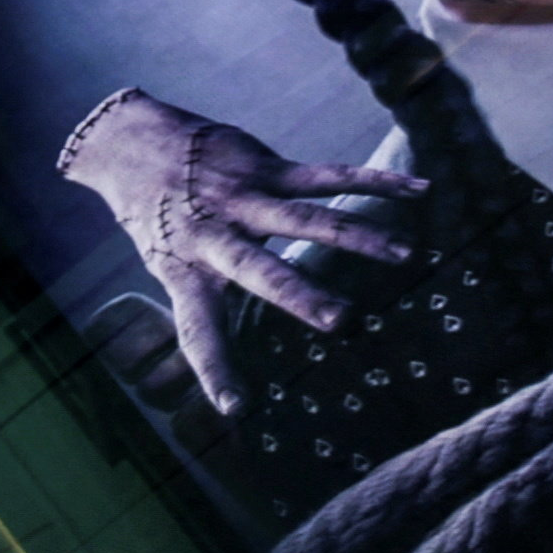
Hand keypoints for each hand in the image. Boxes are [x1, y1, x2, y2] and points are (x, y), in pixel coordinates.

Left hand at [57, 88, 424, 413]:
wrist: (133, 144)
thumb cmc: (156, 218)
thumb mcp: (165, 263)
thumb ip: (202, 293)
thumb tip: (220, 349)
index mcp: (184, 273)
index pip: (197, 331)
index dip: (214, 369)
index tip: (235, 407)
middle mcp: (214, 238)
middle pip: (261, 271)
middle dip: (301, 296)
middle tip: (341, 322)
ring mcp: (243, 200)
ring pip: (308, 219)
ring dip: (360, 236)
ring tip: (406, 255)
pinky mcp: (266, 169)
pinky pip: (329, 176)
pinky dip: (376, 184)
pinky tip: (419, 192)